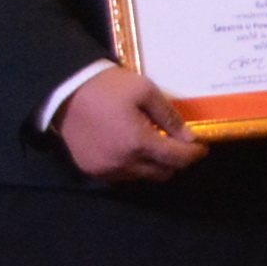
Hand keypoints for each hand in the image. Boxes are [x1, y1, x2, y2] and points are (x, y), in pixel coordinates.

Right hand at [60, 68, 203, 182]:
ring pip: (143, 177)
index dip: (195, 154)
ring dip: (154, 166)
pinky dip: (133, 167)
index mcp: (139, 143)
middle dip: (176, 161)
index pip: (178, 159)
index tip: (201, 146)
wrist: (65, 90)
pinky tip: (131, 149)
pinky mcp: (92, 170)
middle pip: (163, 173)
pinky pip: (122, 176)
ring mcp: (105, 170)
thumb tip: (189, 138)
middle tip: (177, 145)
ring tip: (153, 145)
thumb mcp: (146, 92)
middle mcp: (123, 163)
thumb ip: (170, 117)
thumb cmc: (108, 87)